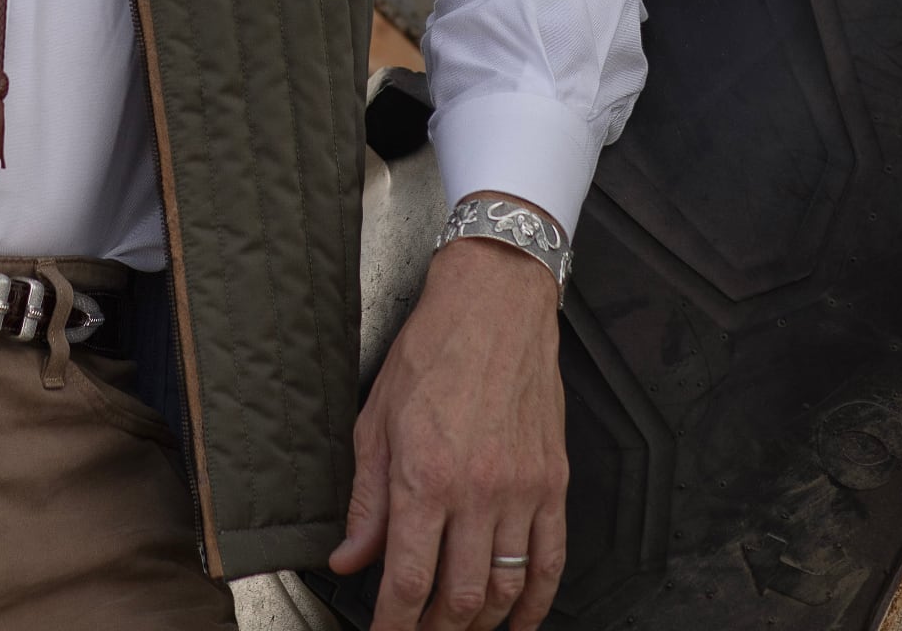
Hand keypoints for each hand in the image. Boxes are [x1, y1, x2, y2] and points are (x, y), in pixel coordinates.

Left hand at [328, 222, 567, 630]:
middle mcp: (476, 490)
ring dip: (481, 623)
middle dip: (434, 630)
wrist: (494, 303)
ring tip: (459, 627)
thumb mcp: (376, 419)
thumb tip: (348, 558)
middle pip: (459, 597)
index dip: (394, 625)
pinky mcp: (552, 483)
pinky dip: (536, 602)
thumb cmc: (432, 349)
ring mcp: (521, 490)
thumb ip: (365, 499)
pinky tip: (518, 617)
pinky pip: (551, 561)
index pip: (408, 580)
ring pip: (505, 588)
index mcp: (424, 475)